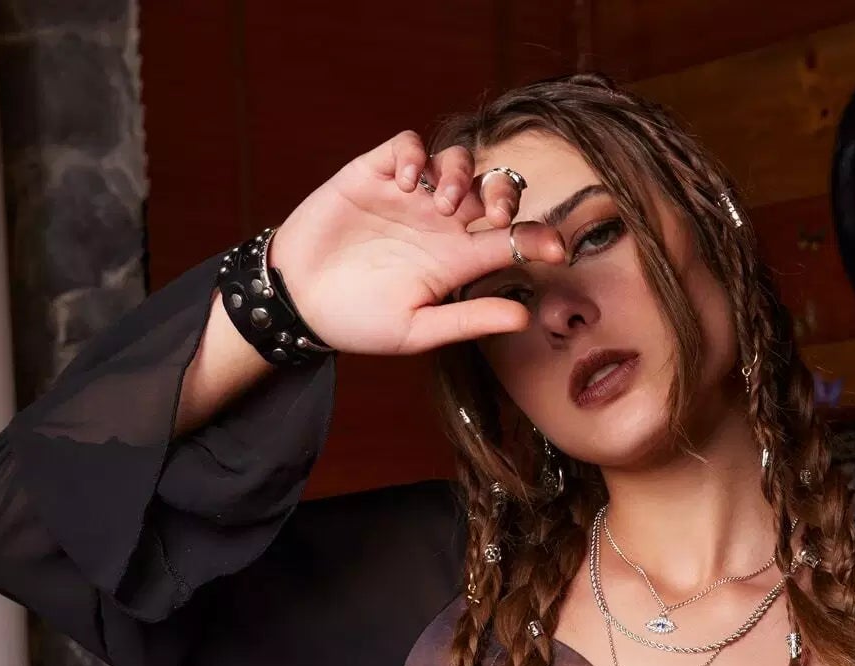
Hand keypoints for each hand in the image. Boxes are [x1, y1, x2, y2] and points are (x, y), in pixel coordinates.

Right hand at [267, 131, 567, 356]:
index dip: (538, 238)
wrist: (298, 301)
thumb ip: (468, 320)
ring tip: (440, 204)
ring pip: (456, 161)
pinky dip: (416, 155)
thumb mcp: (416, 330)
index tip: (556, 249)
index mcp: (456, 261)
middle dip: (502, 194)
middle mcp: (440, 224)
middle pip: (491, 190)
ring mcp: (409, 196)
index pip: (510, 240)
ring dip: (459, 175)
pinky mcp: (375, 174)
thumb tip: (523, 318)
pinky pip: (409, 146)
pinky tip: (408, 184)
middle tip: (492, 216)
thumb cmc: (357, 322)